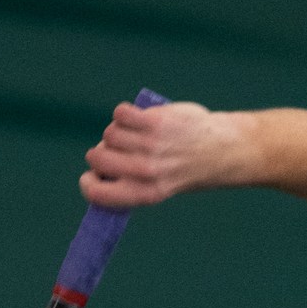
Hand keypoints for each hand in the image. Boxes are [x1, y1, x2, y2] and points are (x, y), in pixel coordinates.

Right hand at [79, 101, 258, 206]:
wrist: (218, 151)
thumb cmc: (182, 169)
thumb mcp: (157, 187)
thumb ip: (128, 179)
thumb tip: (97, 162)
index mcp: (144, 194)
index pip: (96, 193)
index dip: (88, 182)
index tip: (92, 175)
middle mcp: (144, 172)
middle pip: (97, 157)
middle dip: (102, 152)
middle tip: (118, 150)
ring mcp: (149, 146)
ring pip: (110, 133)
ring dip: (118, 131)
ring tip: (136, 135)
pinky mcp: (153, 122)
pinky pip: (120, 114)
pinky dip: (125, 113)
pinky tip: (137, 118)